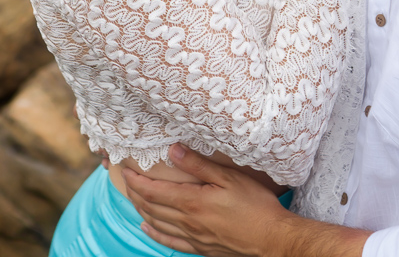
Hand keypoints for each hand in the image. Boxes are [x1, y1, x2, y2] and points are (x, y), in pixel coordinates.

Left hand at [122, 145, 289, 256]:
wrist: (272, 239)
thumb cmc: (255, 205)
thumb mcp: (229, 178)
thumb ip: (199, 165)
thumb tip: (173, 151)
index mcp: (192, 202)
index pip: (154, 191)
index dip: (137, 181)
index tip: (126, 170)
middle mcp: (188, 222)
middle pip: (151, 207)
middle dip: (135, 193)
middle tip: (126, 180)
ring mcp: (194, 238)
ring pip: (158, 224)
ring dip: (142, 210)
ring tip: (132, 198)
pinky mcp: (201, 248)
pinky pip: (170, 242)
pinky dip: (155, 234)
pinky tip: (147, 228)